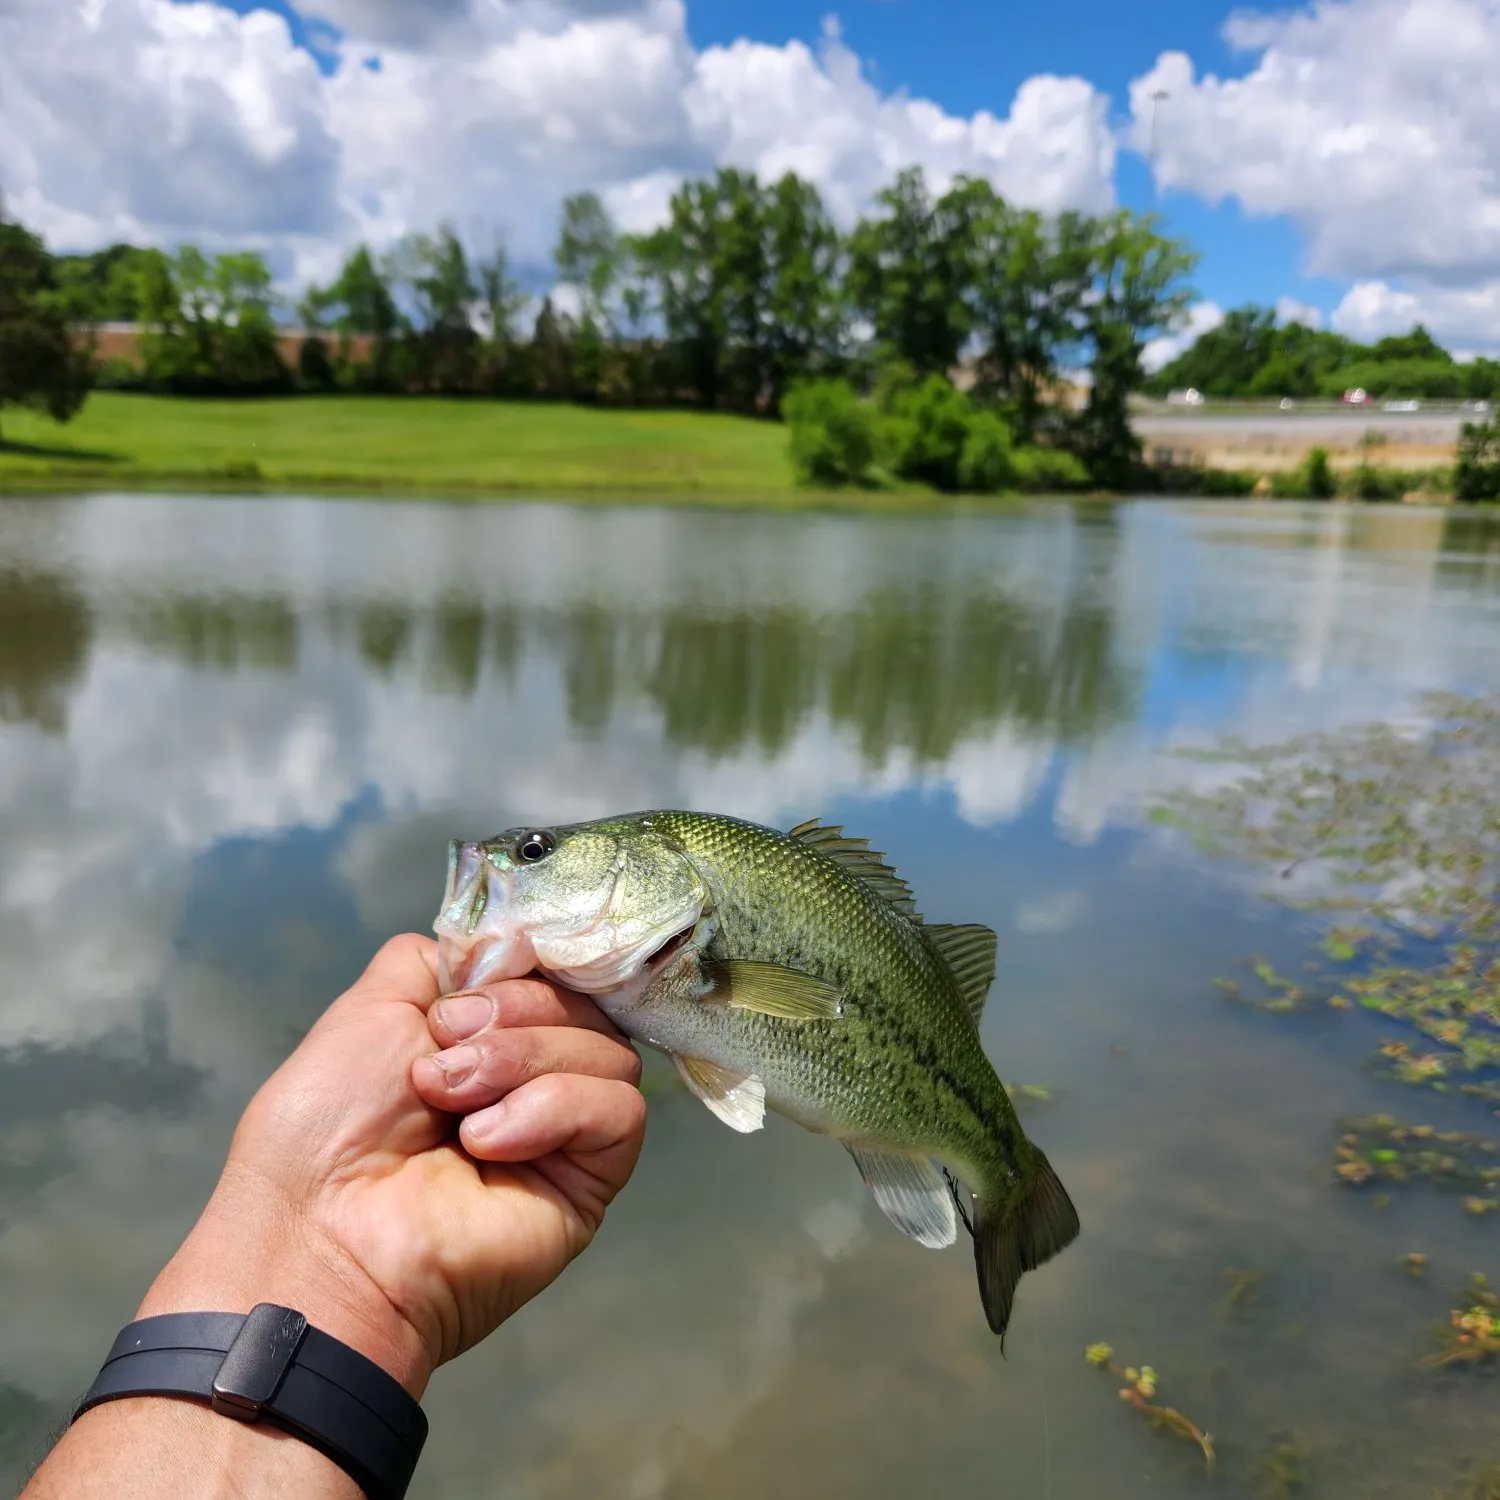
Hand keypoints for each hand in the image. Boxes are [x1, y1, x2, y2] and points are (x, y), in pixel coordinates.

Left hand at [136, 934, 645, 1395]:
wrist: (321, 1235)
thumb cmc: (326, 1129)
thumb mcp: (372, 1008)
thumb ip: (440, 960)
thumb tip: (505, 948)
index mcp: (484, 1037)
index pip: (554, 972)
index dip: (527, 966)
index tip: (470, 983)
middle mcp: (531, 1079)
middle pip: (586, 1005)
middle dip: (512, 1015)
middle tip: (440, 1056)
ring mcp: (564, 1133)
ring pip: (609, 1051)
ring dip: (522, 1061)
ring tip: (453, 1103)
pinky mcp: (590, 1183)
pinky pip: (619, 1110)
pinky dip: (553, 1107)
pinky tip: (487, 1141)